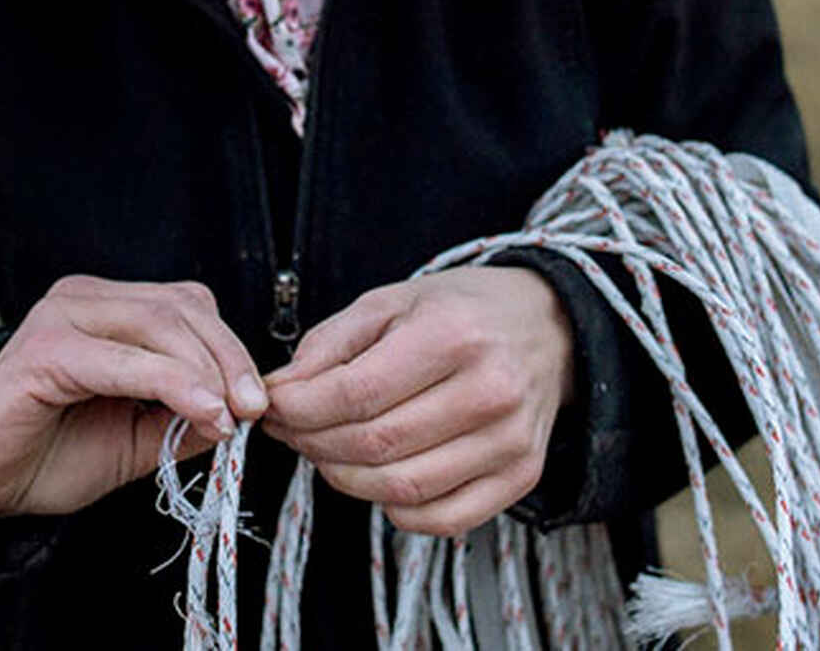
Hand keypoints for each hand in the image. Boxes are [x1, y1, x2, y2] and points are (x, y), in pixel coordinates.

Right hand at [0, 276, 266, 516]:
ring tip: (231, 416)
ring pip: (158, 325)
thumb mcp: (137, 438)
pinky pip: (122, 360)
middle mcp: (86, 299)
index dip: (231, 348)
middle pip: (181, 309)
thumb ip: (186, 418)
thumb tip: (244, 412)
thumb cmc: (49, 455)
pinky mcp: (45, 350)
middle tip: (255, 409)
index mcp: (109, 308)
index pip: (189, 307)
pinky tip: (203, 411)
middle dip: (229, 358)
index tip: (259, 402)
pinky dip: (171, 382)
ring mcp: (62, 317)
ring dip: (206, 371)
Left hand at [261, 267, 573, 536]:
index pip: (356, 392)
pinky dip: (394, 509)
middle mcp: (489, 389)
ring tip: (325, 452)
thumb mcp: (391, 301)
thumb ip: (329, 344)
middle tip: (290, 430)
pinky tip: (378, 477)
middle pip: (375, 444)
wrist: (547, 326)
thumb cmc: (459, 310)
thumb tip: (279, 393)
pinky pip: (442, 518)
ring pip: (402, 488)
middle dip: (313, 443)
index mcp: (453, 334)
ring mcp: (510, 440)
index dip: (300, 408)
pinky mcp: (522, 476)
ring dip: (344, 478)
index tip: (272, 406)